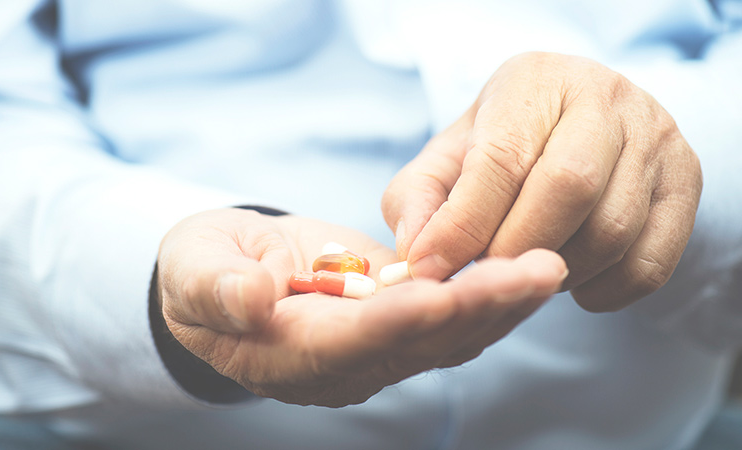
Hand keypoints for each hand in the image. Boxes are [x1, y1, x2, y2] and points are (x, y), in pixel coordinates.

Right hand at [156, 208, 566, 406]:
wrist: (232, 270)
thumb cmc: (203, 270)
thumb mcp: (192, 272)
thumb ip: (215, 289)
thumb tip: (249, 299)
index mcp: (290, 355)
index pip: (350, 343)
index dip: (394, 321)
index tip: (441, 295)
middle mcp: (345, 362)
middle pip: (419, 343)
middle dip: (477, 308)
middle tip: (536, 273)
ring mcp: (377, 344)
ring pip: (449, 334)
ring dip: (500, 302)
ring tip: (549, 266)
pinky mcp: (398, 319)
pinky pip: (452, 314)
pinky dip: (490, 292)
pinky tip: (529, 265)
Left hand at [382, 52, 701, 311]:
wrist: (579, 128)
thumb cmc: (503, 146)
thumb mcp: (448, 159)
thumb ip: (420, 201)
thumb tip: (417, 259)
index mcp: (535, 81)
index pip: (502, 159)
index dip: (464, 224)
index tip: (432, 268)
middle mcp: (605, 97)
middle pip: (569, 189)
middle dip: (516, 249)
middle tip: (487, 274)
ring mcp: (656, 137)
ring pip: (612, 230)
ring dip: (558, 272)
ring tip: (527, 269)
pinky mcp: (686, 181)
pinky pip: (649, 262)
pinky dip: (604, 290)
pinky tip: (573, 280)